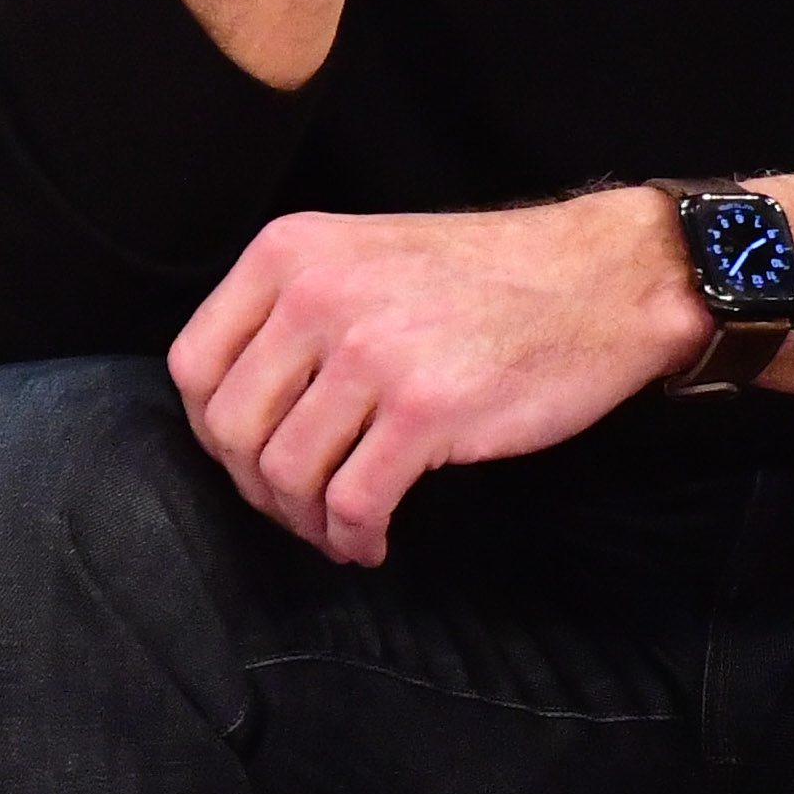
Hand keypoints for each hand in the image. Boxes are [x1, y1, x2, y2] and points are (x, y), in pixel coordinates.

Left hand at [172, 192, 706, 566]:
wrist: (600, 280)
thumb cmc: (484, 279)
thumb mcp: (362, 256)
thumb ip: (291, 310)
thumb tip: (237, 406)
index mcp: (288, 253)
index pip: (192, 366)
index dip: (212, 432)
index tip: (250, 458)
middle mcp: (316, 296)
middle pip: (230, 430)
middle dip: (257, 488)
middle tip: (297, 507)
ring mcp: (370, 352)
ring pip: (285, 474)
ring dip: (305, 521)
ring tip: (338, 528)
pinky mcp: (424, 409)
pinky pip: (352, 502)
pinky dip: (351, 537)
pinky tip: (371, 539)